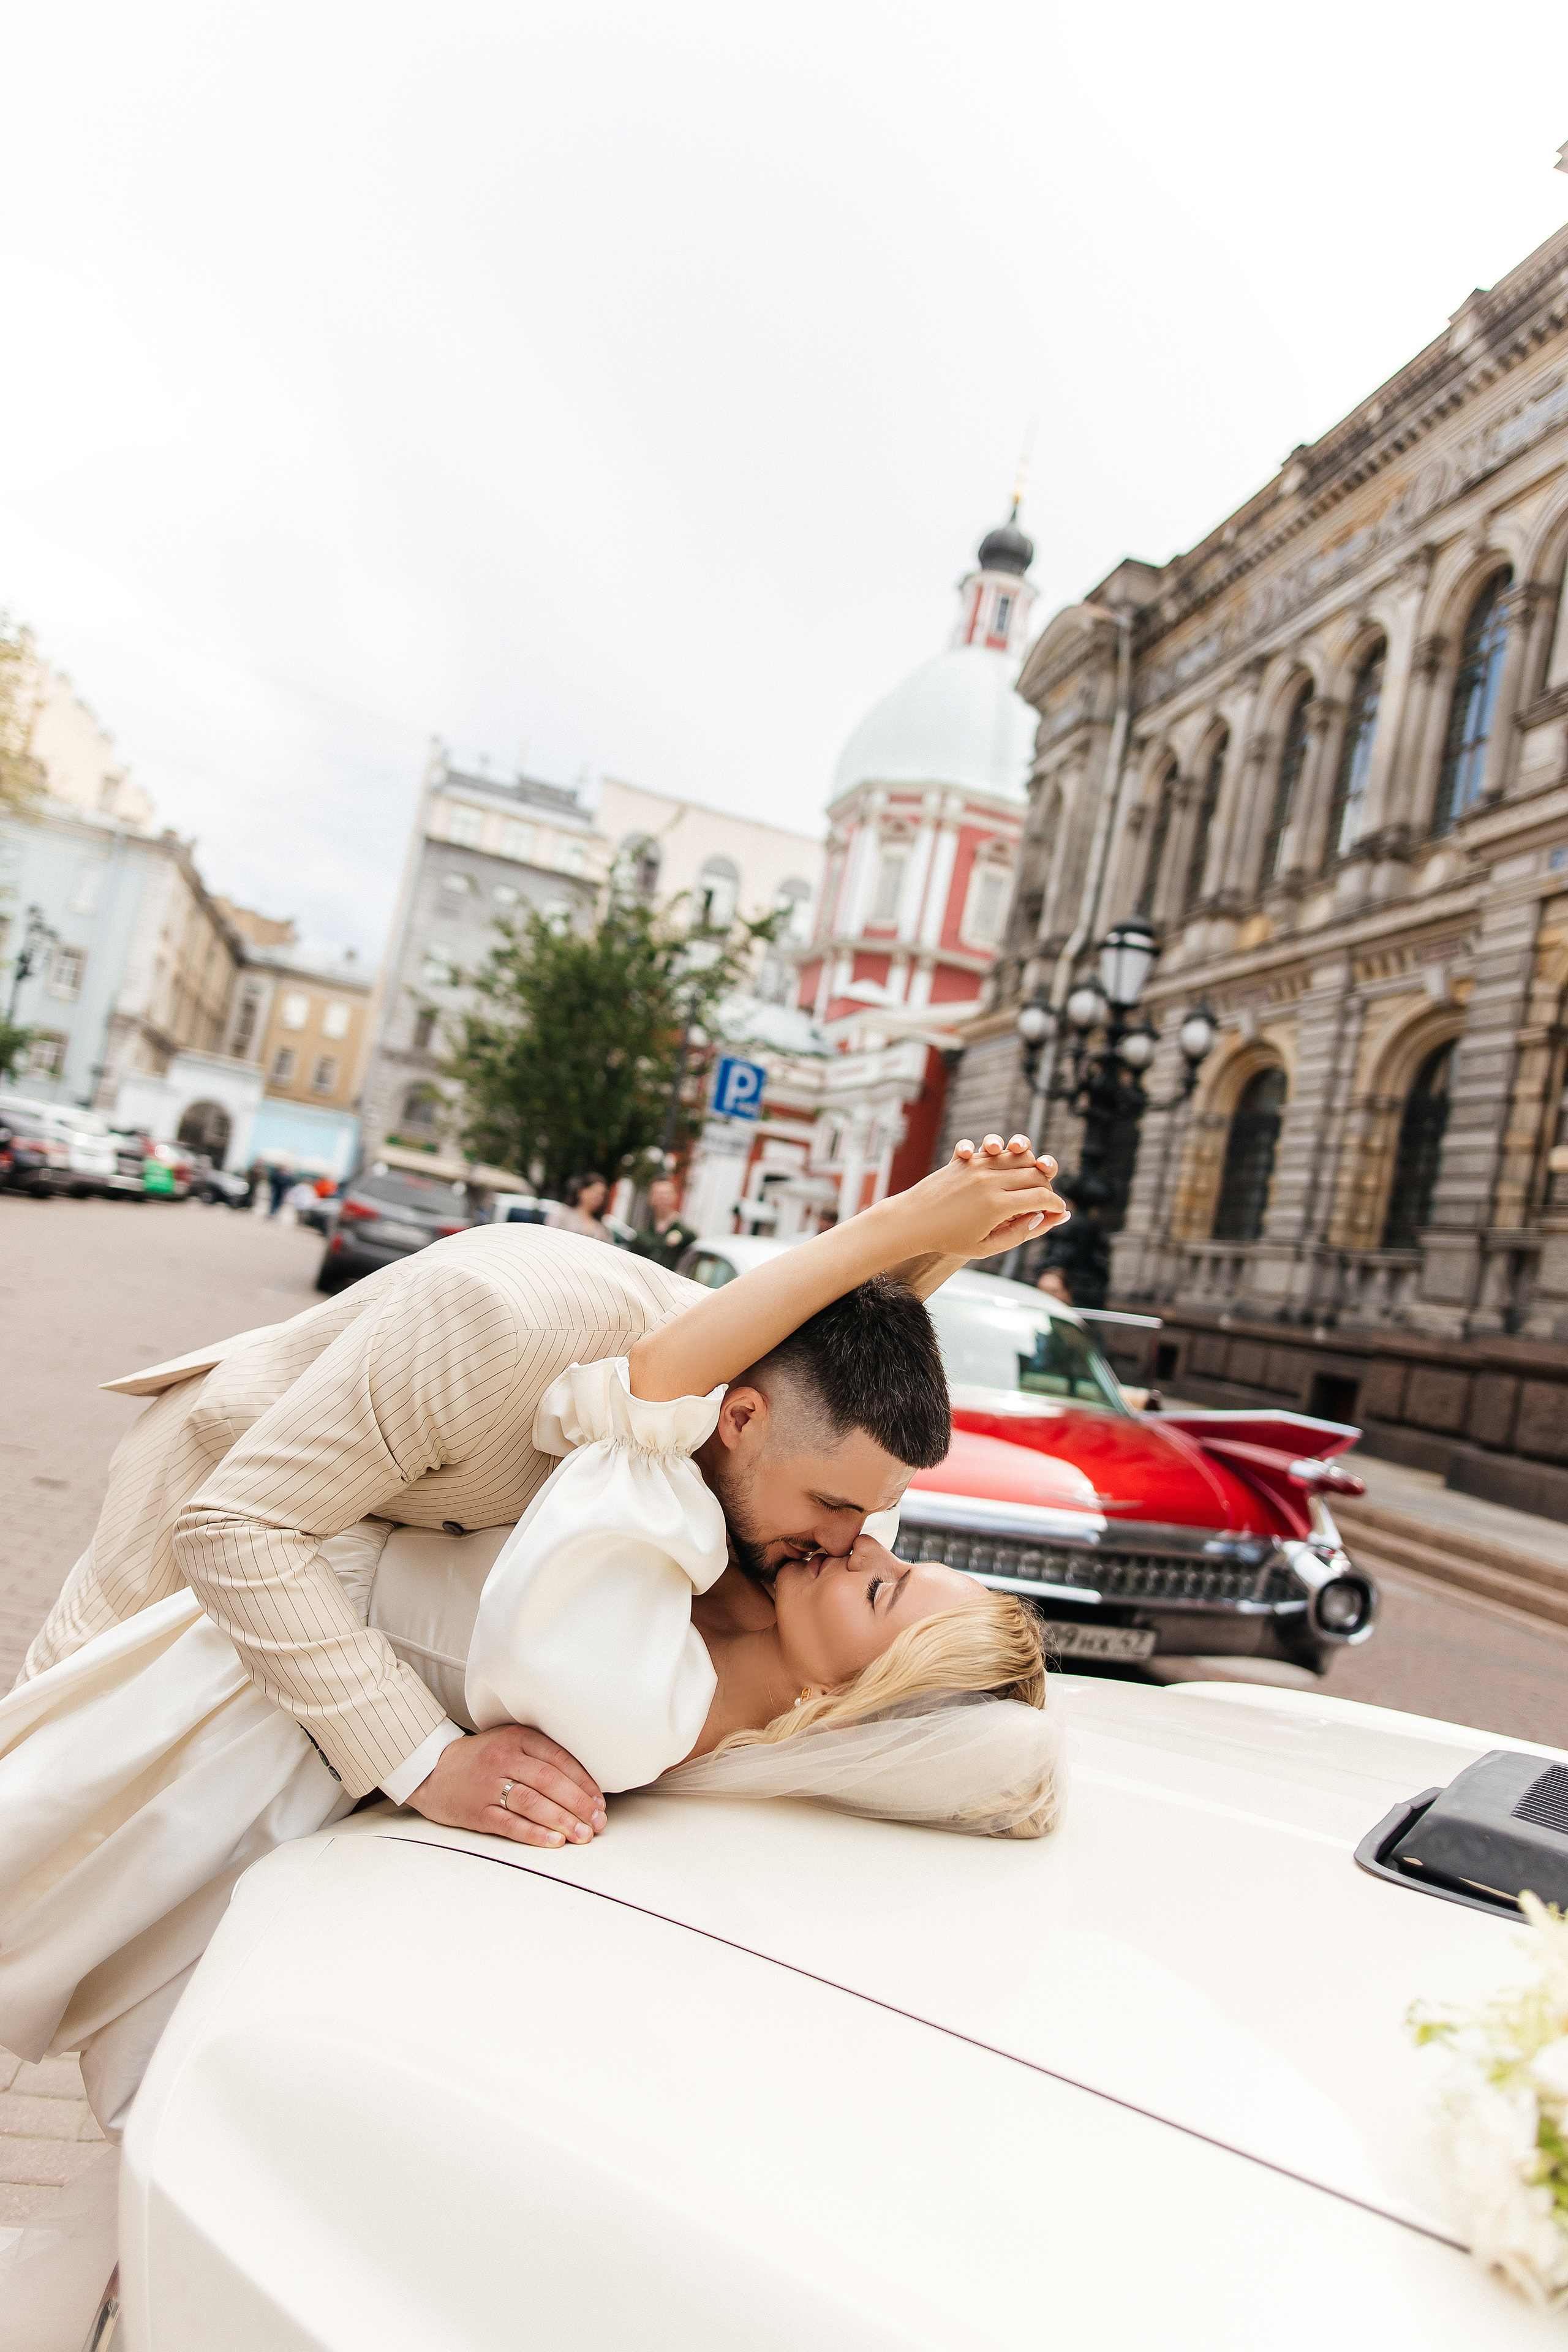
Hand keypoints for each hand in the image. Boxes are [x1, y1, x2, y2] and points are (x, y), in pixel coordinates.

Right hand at [406, 1724, 606, 1847]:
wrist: (431, 1771)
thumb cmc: (480, 1758)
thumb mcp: (509, 1742)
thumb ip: (540, 1754)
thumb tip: (583, 1783)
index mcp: (517, 1738)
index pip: (559, 1758)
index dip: (583, 1781)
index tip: (599, 1801)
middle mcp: (503, 1758)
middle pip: (549, 1781)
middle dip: (578, 1804)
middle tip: (598, 1822)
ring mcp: (488, 1785)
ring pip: (532, 1802)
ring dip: (562, 1820)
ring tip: (583, 1834)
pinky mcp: (476, 1811)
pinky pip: (509, 1823)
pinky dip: (534, 1833)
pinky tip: (554, 1841)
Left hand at [886, 1133, 1066, 1265]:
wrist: (911, 1222)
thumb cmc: (949, 1239)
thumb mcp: (988, 1246)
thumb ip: (1023, 1233)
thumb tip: (1055, 1217)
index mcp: (998, 1206)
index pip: (1042, 1197)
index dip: (1056, 1205)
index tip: (1058, 1211)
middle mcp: (990, 1181)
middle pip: (1036, 1173)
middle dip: (1048, 1186)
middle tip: (1046, 1200)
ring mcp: (978, 1166)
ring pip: (1020, 1156)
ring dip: (1033, 1164)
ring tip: (1033, 1178)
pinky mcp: (967, 1159)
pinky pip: (997, 1149)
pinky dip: (1010, 1156)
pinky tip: (1009, 1171)